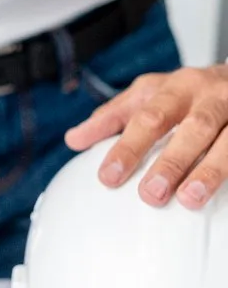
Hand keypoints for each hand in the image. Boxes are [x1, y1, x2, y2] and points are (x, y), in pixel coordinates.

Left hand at [65, 65, 227, 208]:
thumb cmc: (189, 92)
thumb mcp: (149, 95)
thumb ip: (113, 117)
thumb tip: (74, 139)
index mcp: (174, 88)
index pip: (145, 117)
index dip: (127, 147)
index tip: (108, 177)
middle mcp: (209, 95)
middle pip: (192, 127)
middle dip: (171, 161)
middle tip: (150, 194)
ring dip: (209, 170)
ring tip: (189, 199)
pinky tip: (227, 195)